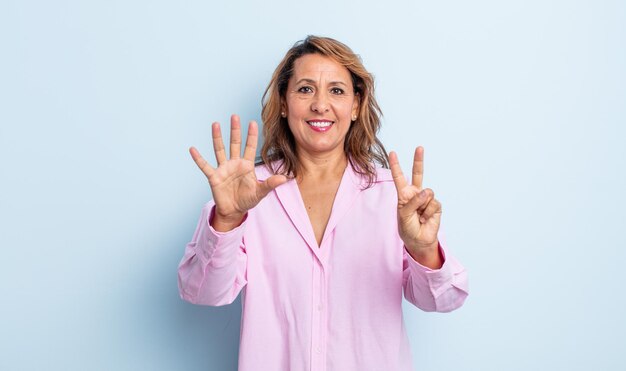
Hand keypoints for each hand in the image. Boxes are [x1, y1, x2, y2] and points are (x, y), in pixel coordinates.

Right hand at [189, 114, 287, 230]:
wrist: (234, 211)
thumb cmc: (247, 200)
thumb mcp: (260, 192)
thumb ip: (270, 184)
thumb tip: (285, 179)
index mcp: (247, 165)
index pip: (250, 147)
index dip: (252, 135)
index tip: (253, 122)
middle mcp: (235, 163)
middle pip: (235, 143)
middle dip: (235, 130)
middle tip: (235, 116)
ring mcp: (223, 169)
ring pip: (220, 150)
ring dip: (217, 137)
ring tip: (215, 124)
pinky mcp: (214, 177)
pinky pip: (205, 166)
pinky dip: (198, 158)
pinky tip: (192, 149)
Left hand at [389, 147, 442, 267]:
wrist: (419, 240)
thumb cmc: (408, 228)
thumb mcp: (404, 215)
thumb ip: (413, 202)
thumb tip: (426, 192)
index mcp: (404, 195)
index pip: (399, 177)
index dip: (396, 165)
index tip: (392, 153)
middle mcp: (416, 194)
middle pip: (418, 174)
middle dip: (419, 160)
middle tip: (419, 147)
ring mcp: (426, 199)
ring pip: (427, 193)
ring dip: (422, 207)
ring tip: (419, 216)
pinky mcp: (436, 205)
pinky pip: (433, 204)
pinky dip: (428, 213)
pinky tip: (425, 218)